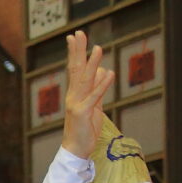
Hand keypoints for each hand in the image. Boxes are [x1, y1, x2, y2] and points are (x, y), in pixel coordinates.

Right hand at [61, 30, 112, 160]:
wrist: (76, 148)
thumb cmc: (84, 128)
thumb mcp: (93, 104)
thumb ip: (96, 87)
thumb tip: (100, 70)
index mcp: (75, 93)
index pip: (74, 68)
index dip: (75, 52)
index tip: (74, 36)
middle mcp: (73, 95)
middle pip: (75, 69)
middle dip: (77, 51)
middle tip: (78, 34)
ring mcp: (77, 103)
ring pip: (84, 80)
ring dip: (91, 63)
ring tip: (97, 48)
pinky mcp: (84, 113)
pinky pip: (94, 96)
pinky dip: (102, 84)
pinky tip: (108, 72)